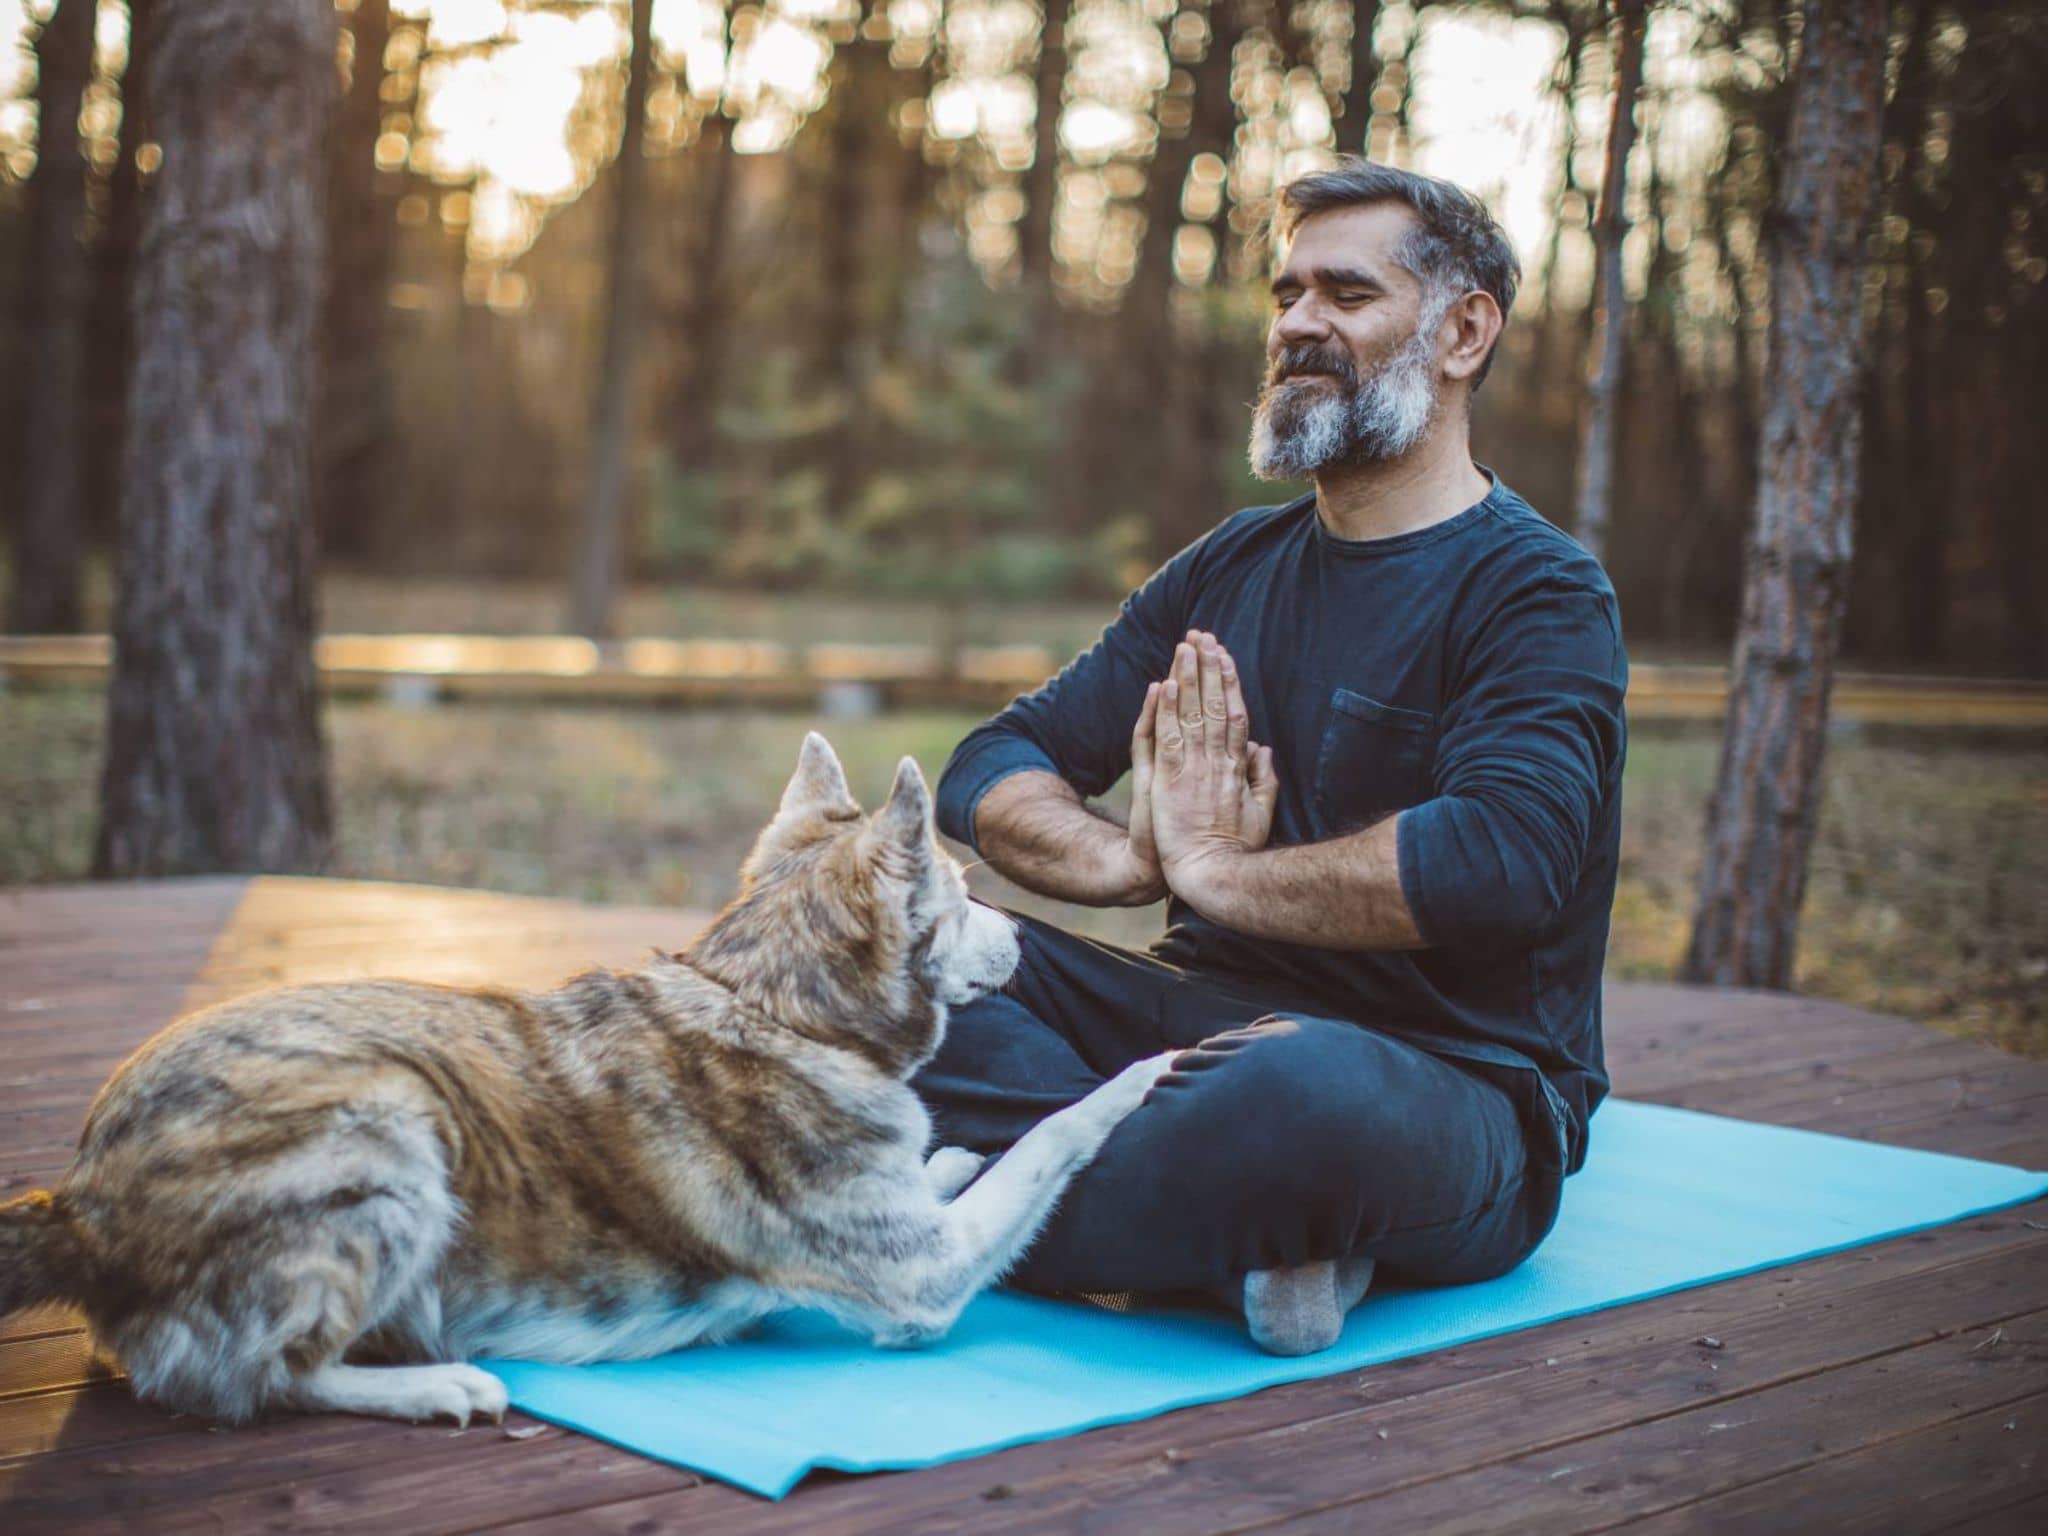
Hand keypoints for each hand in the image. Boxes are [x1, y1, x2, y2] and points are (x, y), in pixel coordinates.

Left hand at [1138, 632, 1278, 891]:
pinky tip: (1166, 684)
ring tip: (1184, 646)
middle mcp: (1215, 762)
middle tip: (1202, 635)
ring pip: (1190, 714)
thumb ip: (1263, 779)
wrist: (1209, 876)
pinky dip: (1167, 710)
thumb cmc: (1236, 850)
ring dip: (1188, 678)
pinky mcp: (1168, 782)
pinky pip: (1167, 738)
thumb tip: (1263, 748)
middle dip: (1208, 668)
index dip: (1229, 682)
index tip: (1224, 655)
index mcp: (1237, 767)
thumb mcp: (1261, 813)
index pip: (1234, 713)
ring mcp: (1191, 770)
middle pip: (1213, 705)